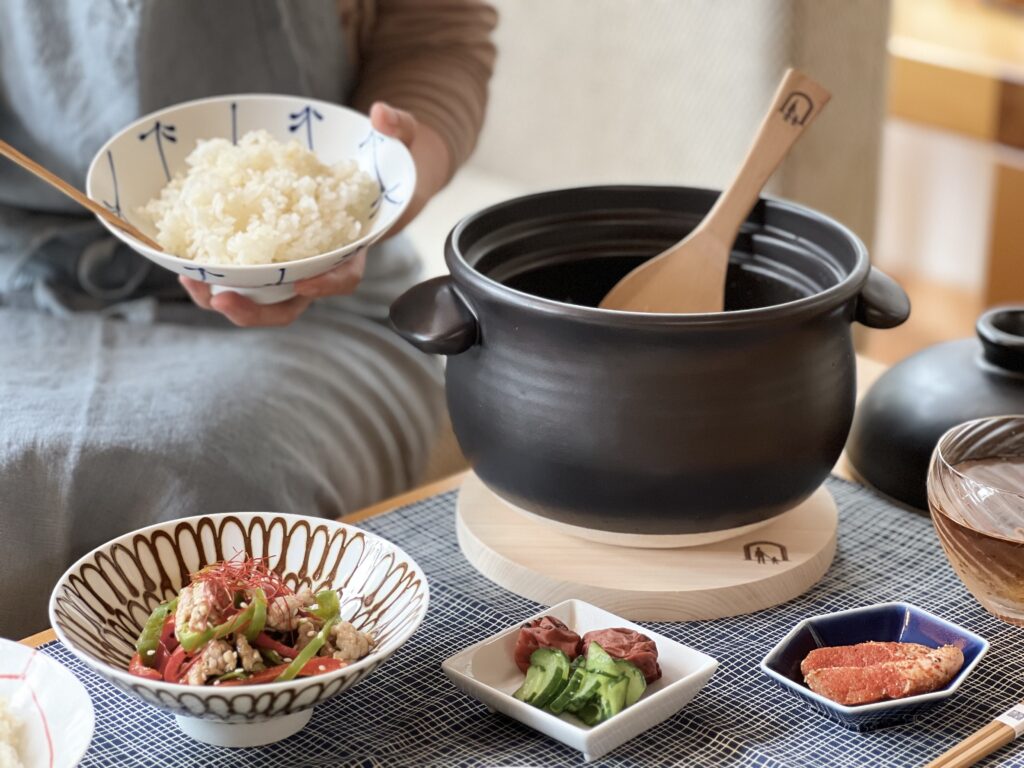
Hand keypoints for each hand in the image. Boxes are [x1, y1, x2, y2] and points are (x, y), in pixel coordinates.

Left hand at [179, 248, 366, 327]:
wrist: (345, 211)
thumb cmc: (347, 243)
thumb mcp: (352, 264)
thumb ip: (340, 280)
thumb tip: (304, 287)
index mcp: (296, 294)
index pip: (273, 314)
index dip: (249, 314)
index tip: (226, 301)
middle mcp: (273, 286)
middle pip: (239, 304)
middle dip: (213, 299)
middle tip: (194, 284)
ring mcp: (258, 267)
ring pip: (224, 284)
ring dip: (201, 281)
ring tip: (186, 271)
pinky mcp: (245, 244)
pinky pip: (219, 255)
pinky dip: (201, 255)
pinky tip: (187, 249)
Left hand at [180, 102, 445, 326]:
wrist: (369, 174)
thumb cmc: (388, 166)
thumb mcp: (403, 144)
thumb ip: (399, 129)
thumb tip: (380, 115)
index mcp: (353, 250)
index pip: (344, 277)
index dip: (325, 284)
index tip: (304, 281)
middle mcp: (318, 266)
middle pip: (290, 303)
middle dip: (256, 310)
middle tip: (225, 300)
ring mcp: (288, 263)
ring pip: (258, 297)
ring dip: (223, 297)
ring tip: (193, 284)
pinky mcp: (263, 252)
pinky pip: (237, 272)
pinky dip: (212, 273)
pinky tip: (183, 262)